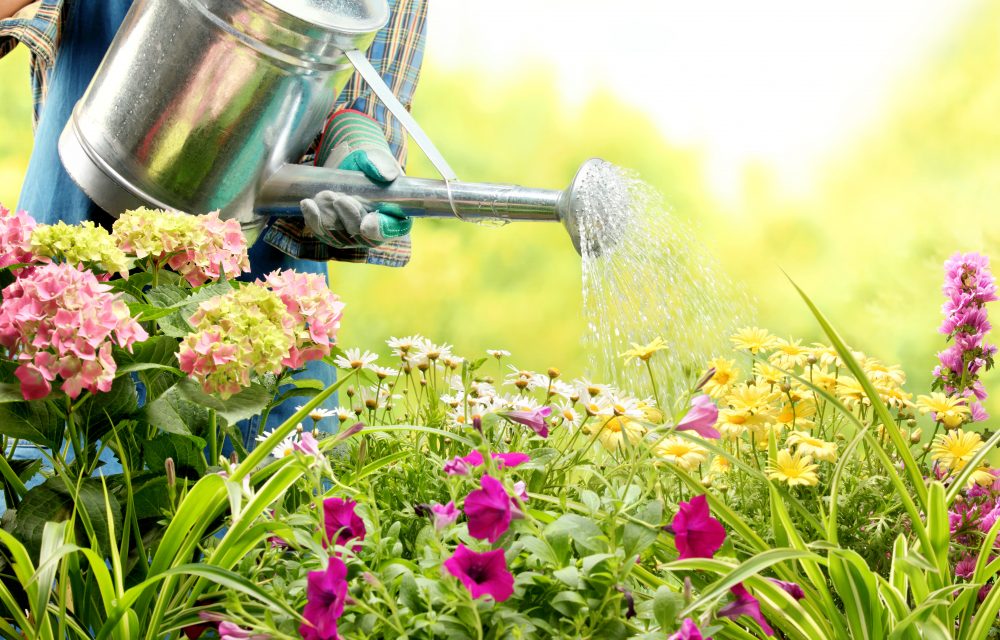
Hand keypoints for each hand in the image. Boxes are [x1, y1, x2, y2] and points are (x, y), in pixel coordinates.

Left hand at [300, 110, 411, 247]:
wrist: (350, 163)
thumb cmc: (370, 163)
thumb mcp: (378, 158)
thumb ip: (382, 165)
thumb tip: (384, 174)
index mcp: (394, 215)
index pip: (391, 229)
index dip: (380, 229)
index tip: (367, 224)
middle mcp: (373, 229)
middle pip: (361, 235)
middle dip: (349, 218)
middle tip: (339, 199)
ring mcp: (351, 232)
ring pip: (339, 235)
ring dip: (329, 217)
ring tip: (324, 194)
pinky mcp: (332, 230)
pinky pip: (322, 231)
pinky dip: (314, 219)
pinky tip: (308, 204)